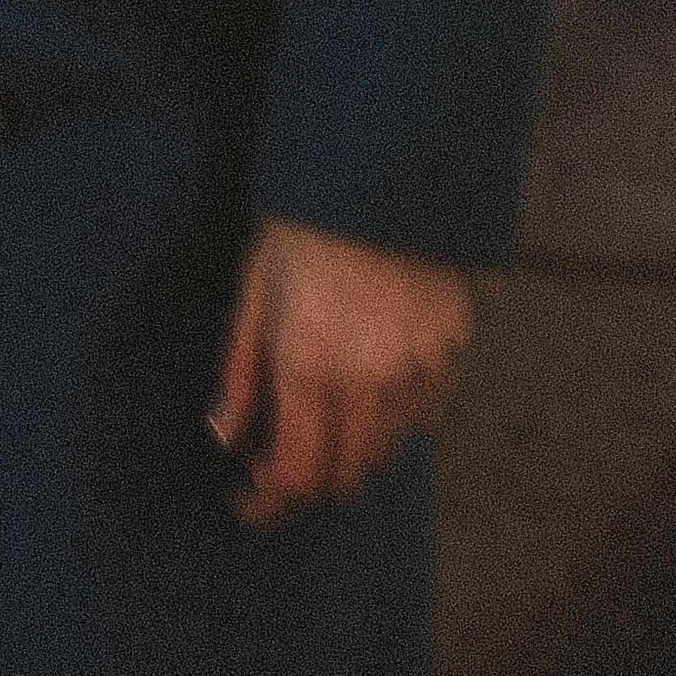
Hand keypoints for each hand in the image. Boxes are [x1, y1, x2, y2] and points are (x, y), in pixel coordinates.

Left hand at [208, 217, 473, 526]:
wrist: (383, 173)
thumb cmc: (305, 223)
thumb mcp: (256, 288)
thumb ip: (241, 371)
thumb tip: (225, 435)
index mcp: (310, 366)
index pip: (297, 475)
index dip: (270, 502)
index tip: (249, 501)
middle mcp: (368, 383)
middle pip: (343, 479)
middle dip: (307, 482)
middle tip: (279, 461)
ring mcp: (416, 372)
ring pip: (384, 454)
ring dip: (349, 454)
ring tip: (322, 419)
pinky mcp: (450, 355)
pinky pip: (421, 417)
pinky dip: (391, 421)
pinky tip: (368, 389)